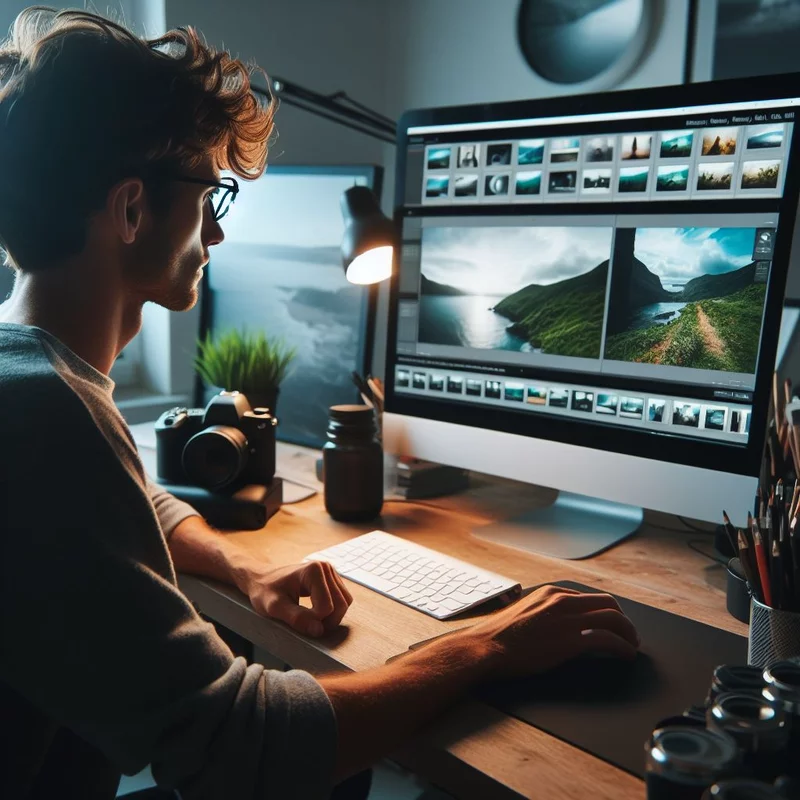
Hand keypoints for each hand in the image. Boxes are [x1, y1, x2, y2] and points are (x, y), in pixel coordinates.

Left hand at [243, 561, 352, 637]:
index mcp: (314, 570)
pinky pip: (342, 600)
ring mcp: (331, 572)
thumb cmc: (264, 591)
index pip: (326, 607)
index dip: (313, 621)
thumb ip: (296, 618)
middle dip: (327, 621)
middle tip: (307, 627)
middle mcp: (326, 567)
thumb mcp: (274, 607)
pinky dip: (333, 612)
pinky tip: (316, 613)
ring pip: (344, 603)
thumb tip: (319, 631)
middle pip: (340, 605)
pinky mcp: (332, 579)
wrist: (261, 579)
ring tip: (311, 621)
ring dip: (332, 618)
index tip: (295, 620)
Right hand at [469, 585, 638, 679]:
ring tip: (632, 646)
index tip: (612, 624)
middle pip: (607, 603)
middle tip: (629, 634)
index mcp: (551, 592)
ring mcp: (566, 619)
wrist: (486, 647)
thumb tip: (559, 625)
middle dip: (623, 619)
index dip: (606, 612)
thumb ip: (545, 613)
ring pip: (613, 618)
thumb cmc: (499, 636)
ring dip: (628, 633)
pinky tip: (626, 656)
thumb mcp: (525, 614)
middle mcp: (561, 600)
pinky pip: (607, 640)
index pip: (590, 597)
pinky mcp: (570, 641)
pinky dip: (622, 648)